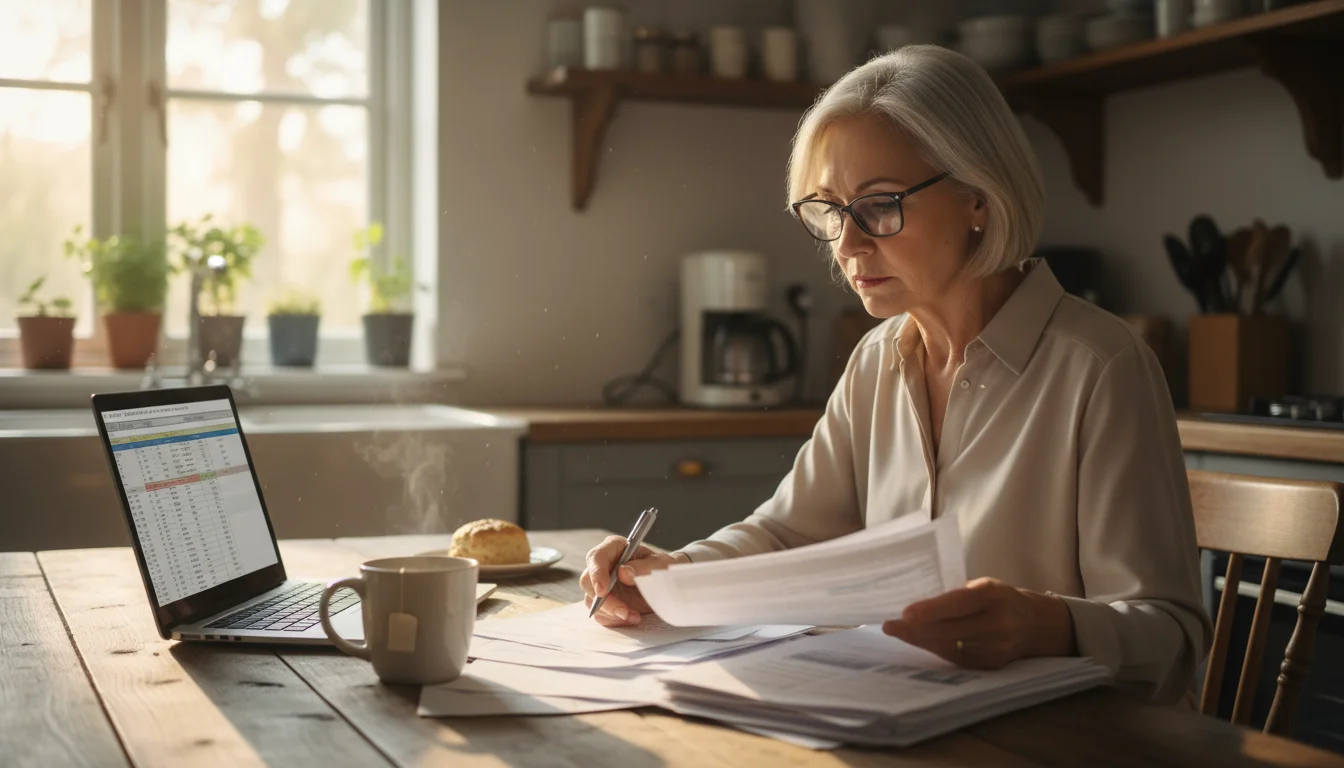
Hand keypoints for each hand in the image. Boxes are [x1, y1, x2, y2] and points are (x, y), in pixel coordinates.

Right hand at [580, 535, 687, 627]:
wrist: (669, 583)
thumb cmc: (664, 568)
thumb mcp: (661, 565)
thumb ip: (644, 567)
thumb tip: (623, 571)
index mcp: (614, 548)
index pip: (596, 557)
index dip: (596, 574)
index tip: (603, 591)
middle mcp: (604, 565)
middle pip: (588, 582)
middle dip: (604, 601)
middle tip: (623, 611)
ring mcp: (602, 584)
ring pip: (591, 601)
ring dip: (611, 613)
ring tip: (634, 616)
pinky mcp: (605, 601)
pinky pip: (600, 614)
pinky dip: (614, 620)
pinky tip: (632, 617)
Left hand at [881, 577, 1073, 669]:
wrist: (1035, 624)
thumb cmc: (999, 598)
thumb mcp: (982, 585)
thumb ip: (956, 593)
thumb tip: (918, 602)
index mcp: (993, 595)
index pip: (958, 603)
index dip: (931, 610)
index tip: (905, 613)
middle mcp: (998, 622)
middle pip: (951, 629)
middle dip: (916, 629)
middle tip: (890, 626)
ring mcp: (997, 646)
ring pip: (951, 646)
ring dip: (921, 640)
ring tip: (898, 633)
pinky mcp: (993, 663)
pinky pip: (957, 658)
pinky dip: (936, 649)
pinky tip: (919, 642)